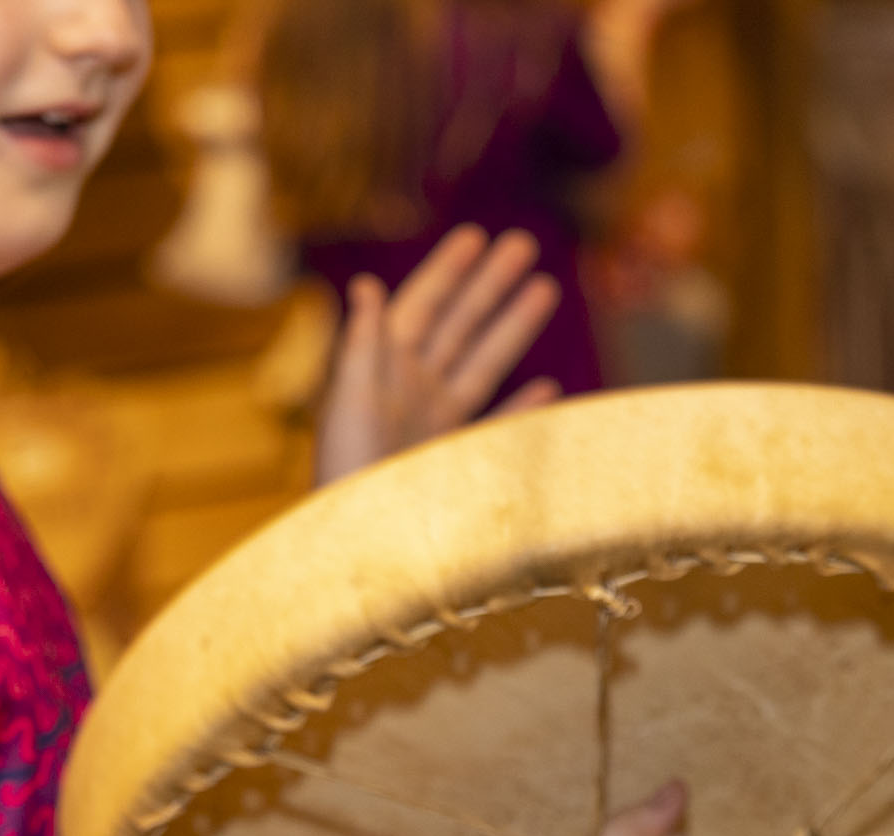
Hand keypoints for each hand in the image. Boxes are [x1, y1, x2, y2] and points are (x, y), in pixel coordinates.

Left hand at [312, 225, 561, 483]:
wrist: (358, 542)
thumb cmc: (344, 473)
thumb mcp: (346, 402)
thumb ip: (362, 345)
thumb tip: (367, 285)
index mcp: (386, 367)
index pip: (422, 305)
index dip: (448, 270)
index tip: (477, 236)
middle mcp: (414, 389)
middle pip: (460, 324)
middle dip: (491, 285)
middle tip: (524, 244)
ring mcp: (436, 424)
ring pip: (484, 363)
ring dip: (513, 328)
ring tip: (545, 290)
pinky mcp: (454, 460)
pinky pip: (495, 426)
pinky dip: (523, 407)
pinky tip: (549, 388)